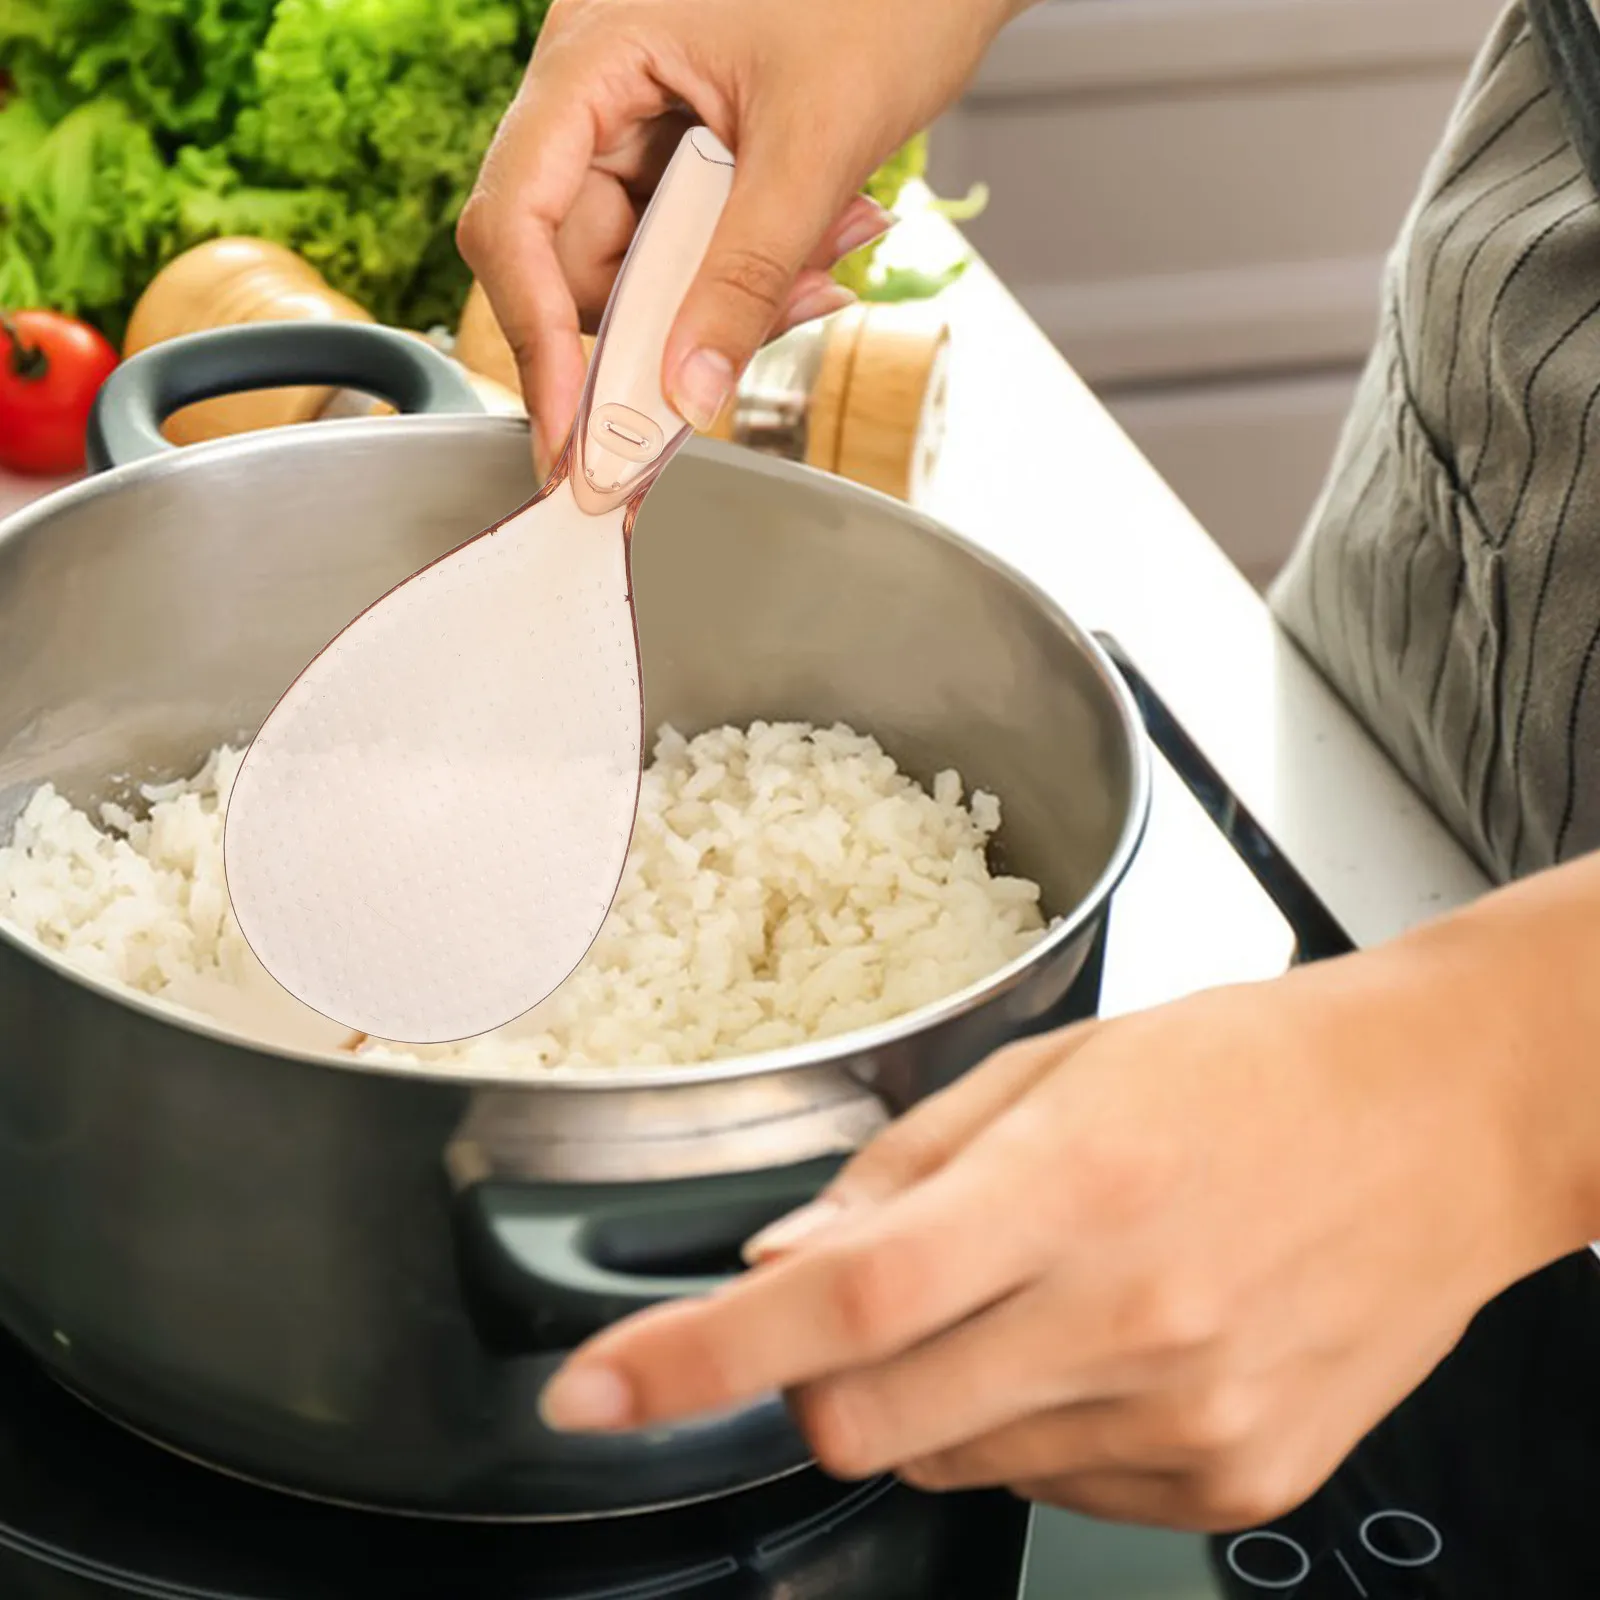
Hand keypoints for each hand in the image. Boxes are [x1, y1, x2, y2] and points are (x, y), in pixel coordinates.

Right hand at [456, 0, 1023, 469]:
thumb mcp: (815, 145)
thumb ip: (746, 277)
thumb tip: (685, 393)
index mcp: (594, 54)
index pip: (515, 218)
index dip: (534, 335)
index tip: (571, 430)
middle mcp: (597, 91)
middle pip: (572, 262)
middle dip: (665, 321)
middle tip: (755, 340)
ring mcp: (638, 125)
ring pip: (638, 271)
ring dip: (724, 302)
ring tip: (824, 264)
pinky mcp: (683, 155)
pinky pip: (687, 254)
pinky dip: (749, 276)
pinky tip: (820, 246)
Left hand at [538, 909, 1593, 1530]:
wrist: (1439, 1124)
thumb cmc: (1247, 1066)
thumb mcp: (1058, 1067)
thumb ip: (906, 1169)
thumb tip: (784, 1257)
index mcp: (1070, 1186)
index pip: (838, 1300)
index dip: (692, 1357)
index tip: (593, 1393)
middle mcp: (1127, 1321)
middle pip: (864, 1416)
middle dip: (817, 1372)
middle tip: (873, 1291)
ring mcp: (1185, 1420)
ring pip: (953, 1459)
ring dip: (936, 1388)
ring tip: (1037, 1287)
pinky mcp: (1233, 1481)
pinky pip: (1058, 1487)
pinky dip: (1032, 1423)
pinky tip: (1106, 1338)